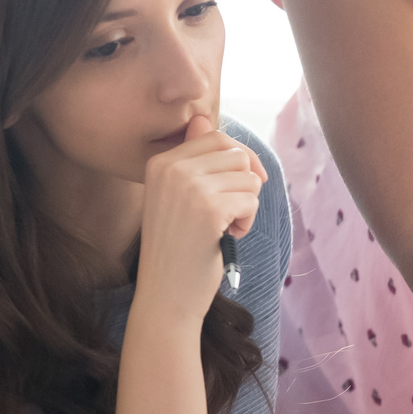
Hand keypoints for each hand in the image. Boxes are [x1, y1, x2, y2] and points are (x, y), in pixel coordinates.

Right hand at [135, 114, 265, 323]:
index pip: (216, 136)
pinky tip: (228, 237)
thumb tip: (202, 118)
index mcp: (160, 162)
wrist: (166, 295)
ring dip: (246, 204)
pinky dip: (248, 221)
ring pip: (248, 176)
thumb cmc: (176, 248)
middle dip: (243, 183)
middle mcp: (171, 168)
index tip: (241, 187)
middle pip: (236, 154)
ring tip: (225, 227)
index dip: (238, 161)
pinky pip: (252, 199)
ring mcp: (189, 187)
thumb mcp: (175, 197)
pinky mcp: (209, 209)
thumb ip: (192, 159)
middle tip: (229, 213)